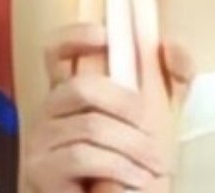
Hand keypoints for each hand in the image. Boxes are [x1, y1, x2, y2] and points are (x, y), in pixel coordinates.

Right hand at [20, 23, 192, 192]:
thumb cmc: (133, 164)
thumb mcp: (160, 118)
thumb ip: (172, 79)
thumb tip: (171, 44)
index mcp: (71, 93)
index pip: (56, 51)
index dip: (75, 37)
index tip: (106, 35)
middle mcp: (49, 111)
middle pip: (80, 86)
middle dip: (125, 105)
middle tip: (151, 127)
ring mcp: (41, 140)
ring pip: (90, 125)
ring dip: (132, 146)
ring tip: (152, 164)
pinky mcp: (42, 171)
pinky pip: (83, 156)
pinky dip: (119, 166)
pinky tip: (136, 178)